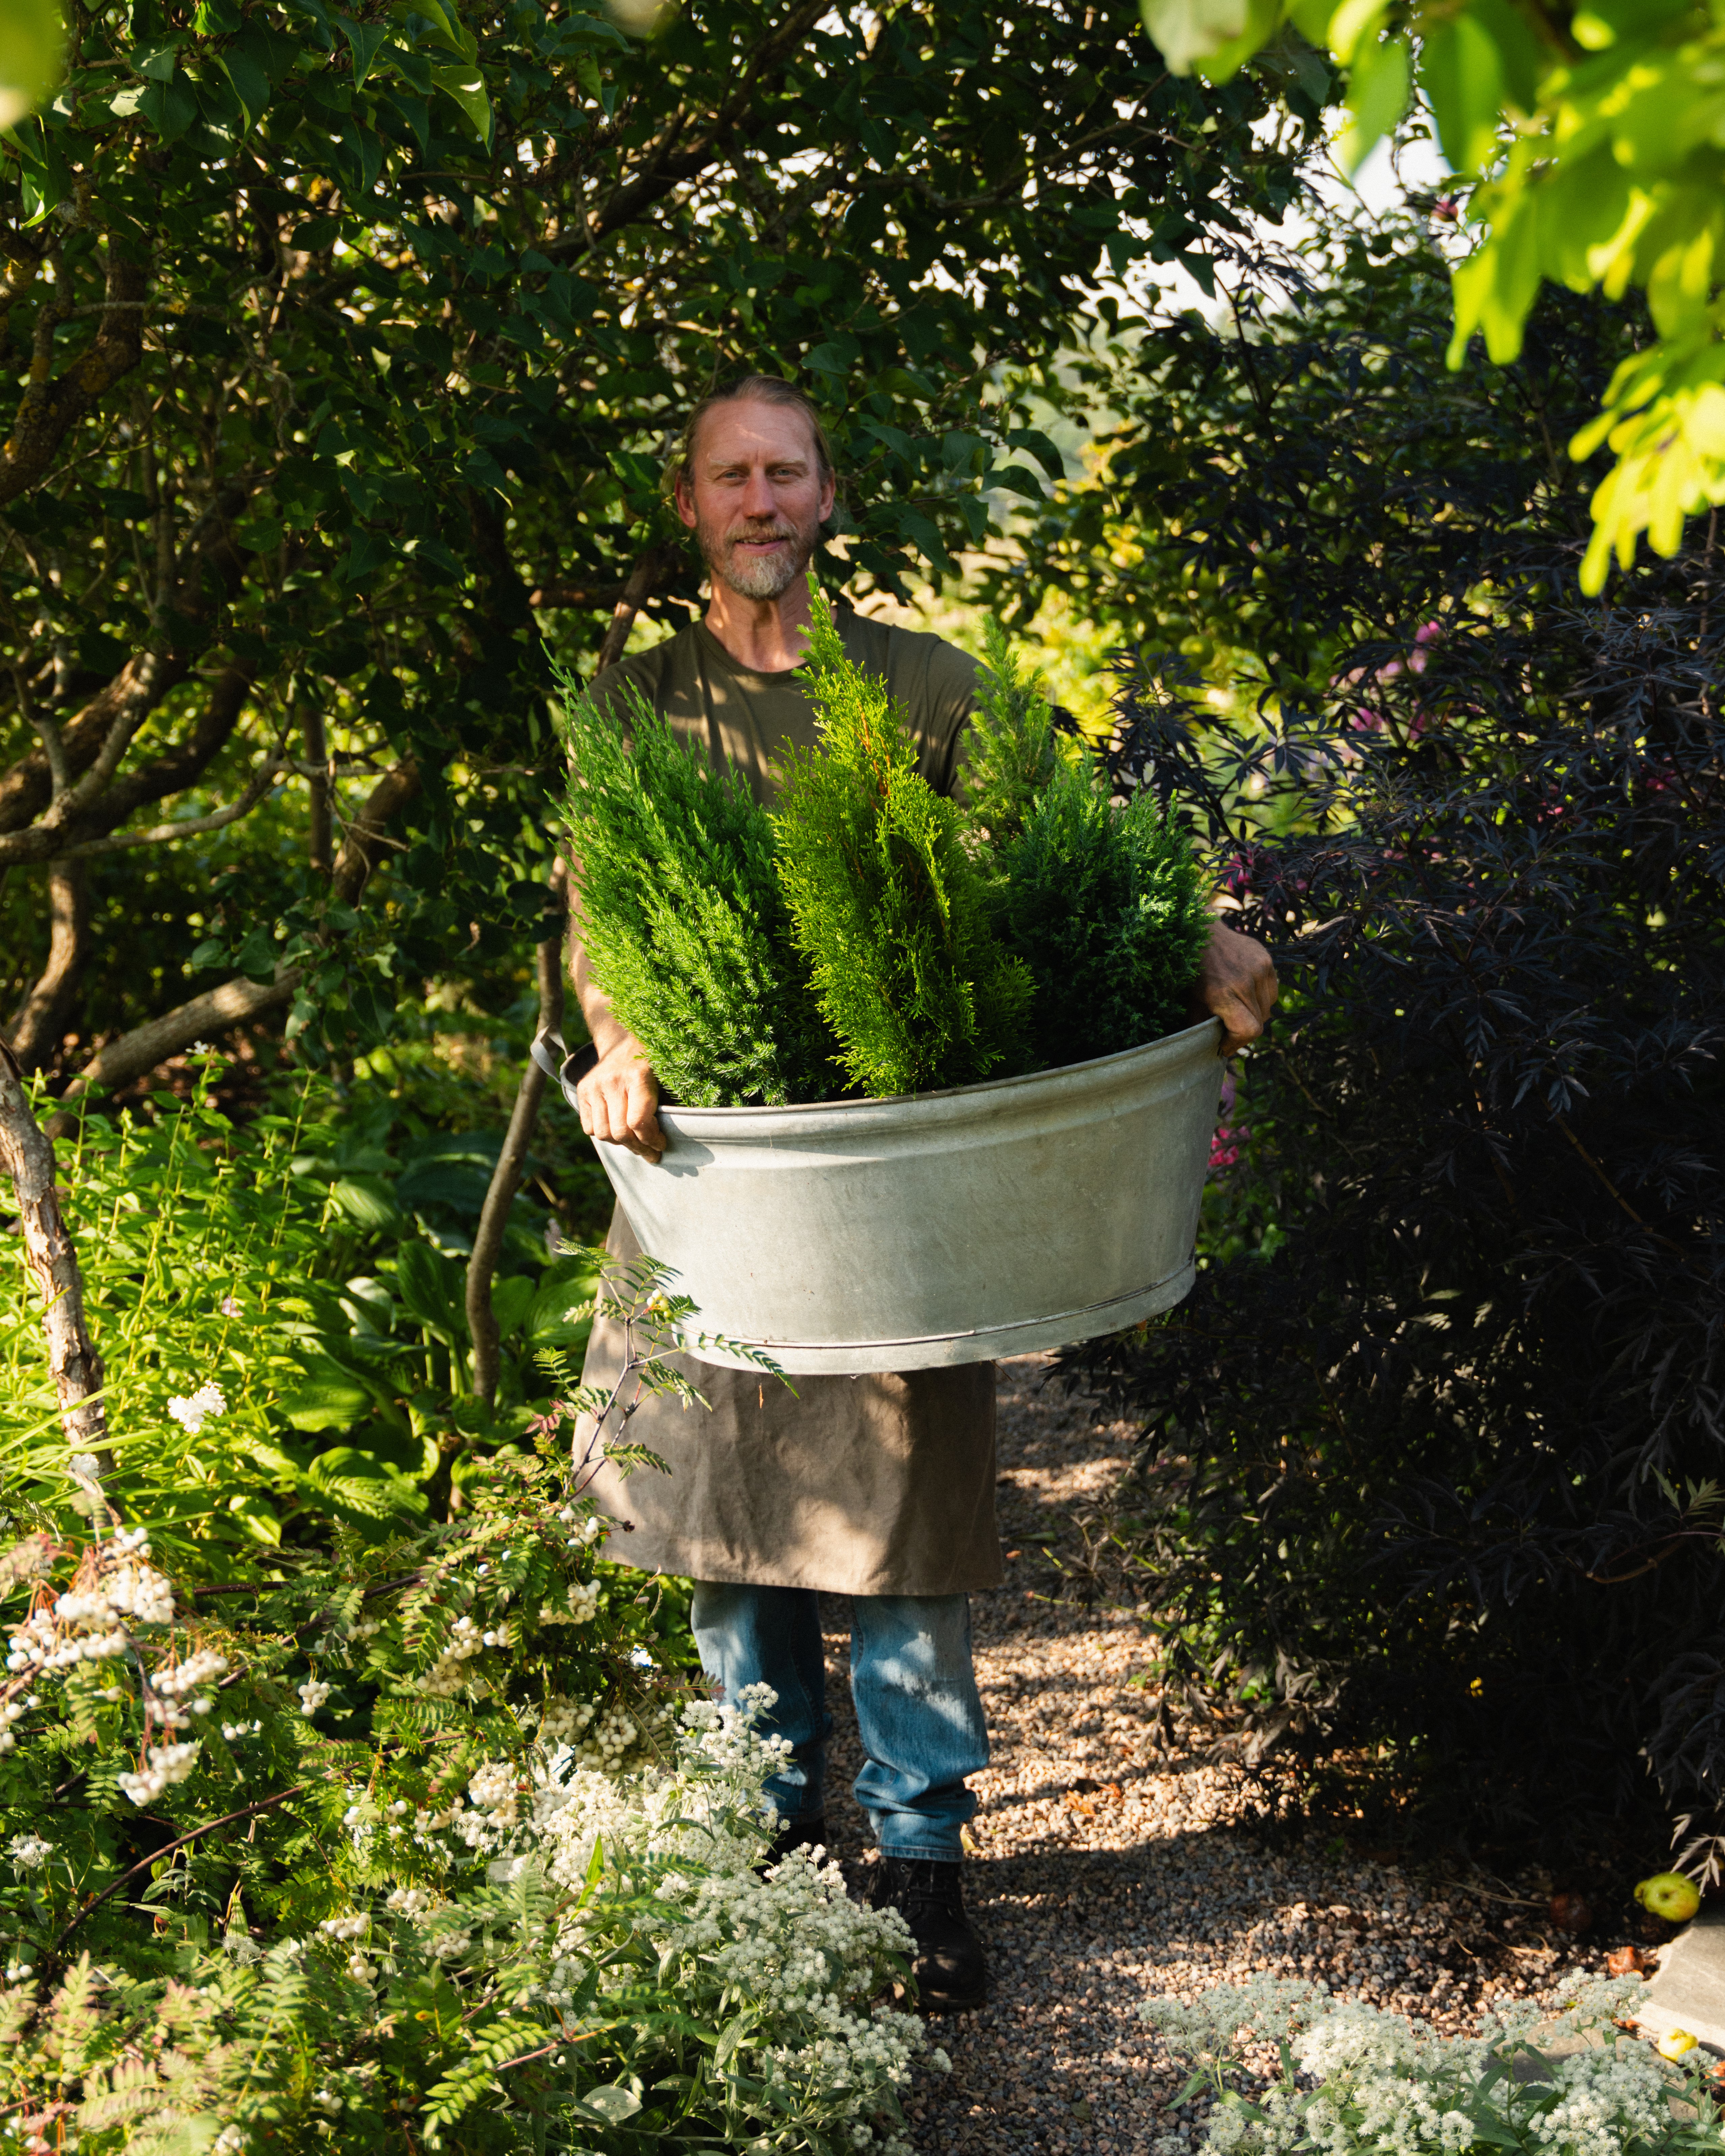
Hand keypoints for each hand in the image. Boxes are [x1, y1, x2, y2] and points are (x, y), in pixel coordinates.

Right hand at [575, 1034, 664, 1161]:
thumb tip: (660, 1143)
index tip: (661, 1145)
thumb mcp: (664, 1078)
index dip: (651, 1140)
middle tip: (652, 1153)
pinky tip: (618, 1131)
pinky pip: (589, 1128)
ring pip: (603, 1134)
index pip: (638, 1123)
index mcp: (637, 1076)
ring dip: (621, 1145)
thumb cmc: (651, 1064)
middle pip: (621, 1132)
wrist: (624, 1042)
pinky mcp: (582, 1091)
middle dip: (639, 1148)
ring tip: (636, 1144)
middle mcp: (612, 1081)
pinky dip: (604, 1135)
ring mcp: (594, 1086)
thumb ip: (662, 1107)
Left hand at [1192, 921, 1277, 1056]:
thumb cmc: (1192, 970)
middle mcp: (1244, 980)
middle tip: (1228, 1031)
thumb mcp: (1190, 1001)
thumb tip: (1210, 1048)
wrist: (1202, 931)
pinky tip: (1245, 993)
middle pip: (1260, 1022)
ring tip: (1236, 1009)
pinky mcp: (1267, 960)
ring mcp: (1259, 968)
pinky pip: (1272, 993)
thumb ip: (1202, 1025)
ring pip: (1267, 1009)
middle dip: (1243, 1032)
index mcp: (1222, 992)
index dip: (1238, 1043)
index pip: (1249, 1029)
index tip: (1225, 1046)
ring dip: (1254, 1015)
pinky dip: (1261, 999)